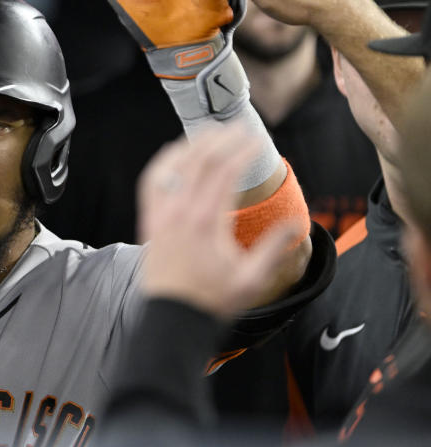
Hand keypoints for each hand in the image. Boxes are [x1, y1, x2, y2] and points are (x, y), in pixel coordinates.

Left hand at [137, 124, 300, 318]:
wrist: (173, 318)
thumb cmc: (212, 301)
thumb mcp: (252, 280)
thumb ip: (274, 249)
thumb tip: (299, 223)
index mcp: (206, 221)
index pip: (225, 171)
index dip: (242, 150)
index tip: (257, 141)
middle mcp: (179, 211)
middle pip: (200, 160)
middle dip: (221, 139)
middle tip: (238, 128)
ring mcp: (160, 214)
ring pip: (173, 164)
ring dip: (193, 144)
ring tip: (212, 132)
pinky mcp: (148, 220)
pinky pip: (152, 180)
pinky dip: (164, 161)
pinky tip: (175, 152)